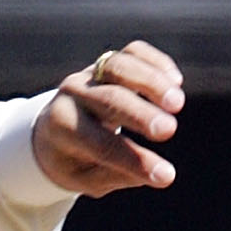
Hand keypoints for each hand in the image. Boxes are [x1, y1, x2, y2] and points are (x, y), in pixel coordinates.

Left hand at [31, 42, 183, 195]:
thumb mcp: (85, 178)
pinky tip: (176, 82)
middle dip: (141, 114)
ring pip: (120, 66)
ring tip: (177, 104)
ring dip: (152, 83)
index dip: (135, 160)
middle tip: (169, 131)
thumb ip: (116, 175)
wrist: (52, 129)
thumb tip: (153, 175)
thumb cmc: (73, 159)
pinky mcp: (109, 61)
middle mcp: (71, 94)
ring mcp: (90, 73)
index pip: (101, 145)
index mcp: (61, 127)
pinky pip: (134, 52)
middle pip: (109, 99)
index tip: (166, 177)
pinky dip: (157, 64)